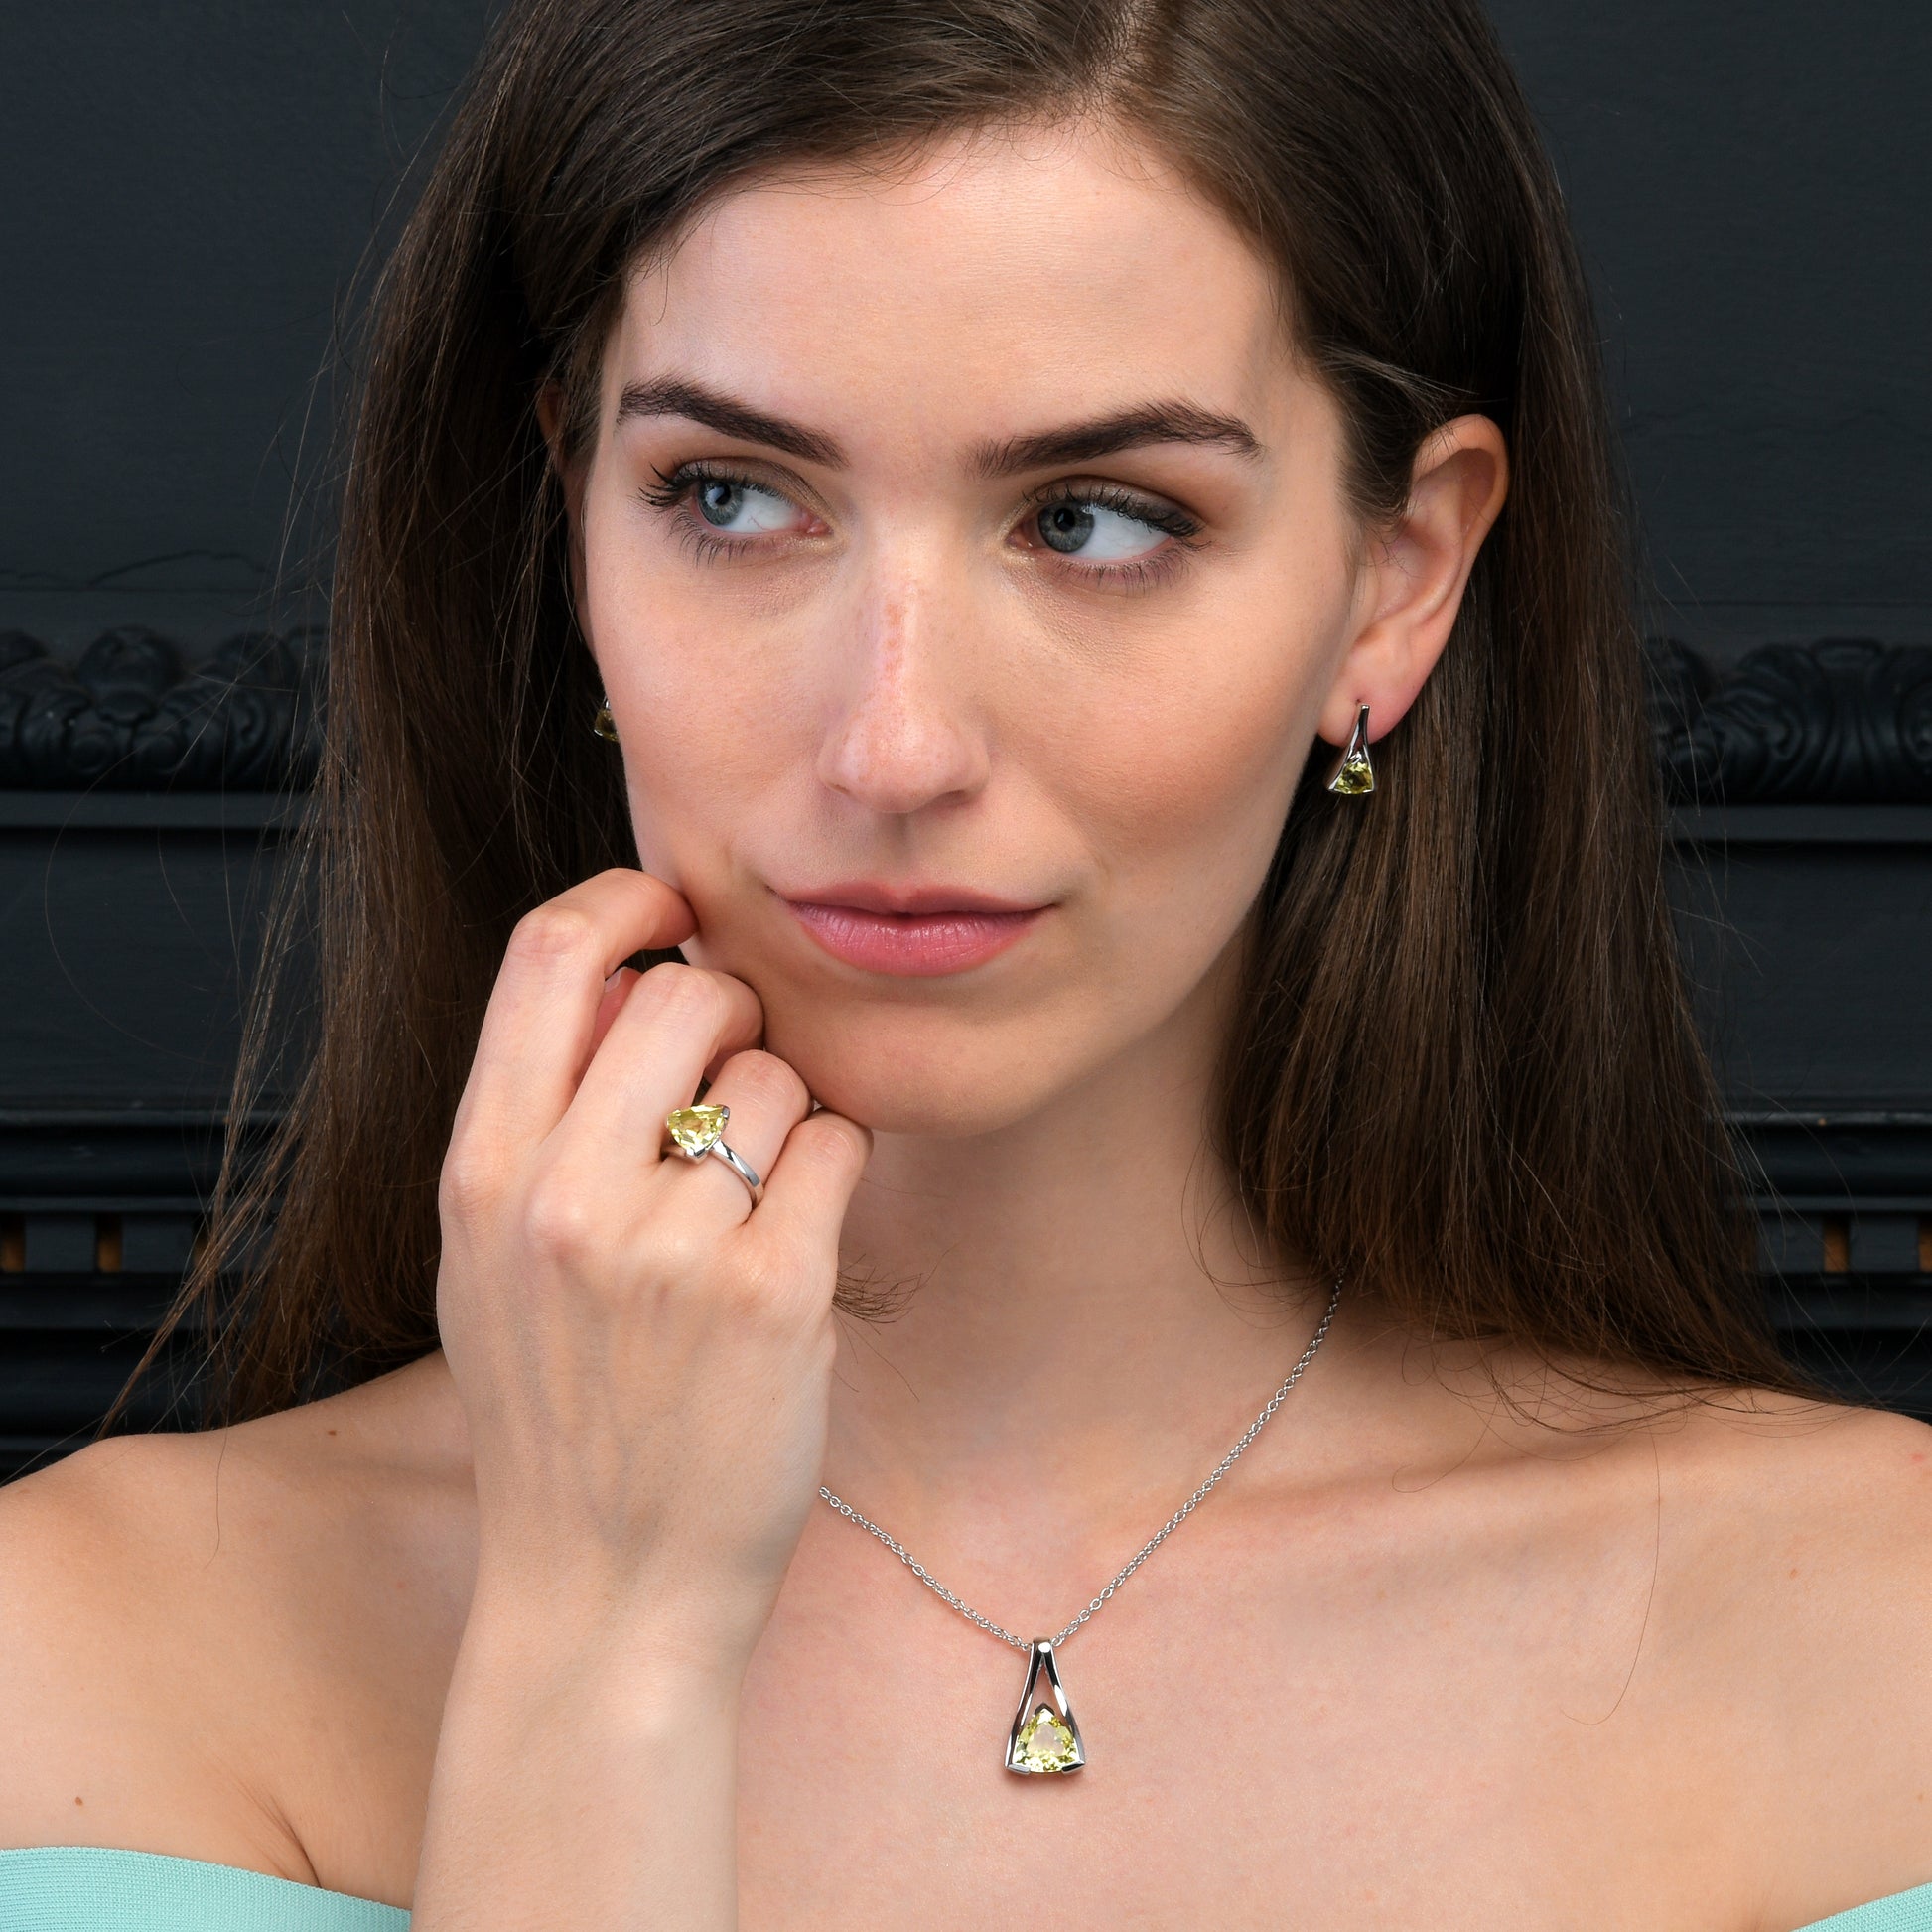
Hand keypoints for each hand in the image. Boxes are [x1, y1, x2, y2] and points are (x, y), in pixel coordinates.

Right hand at [434, 868, 870, 1680]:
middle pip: (685, 991)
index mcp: (481, 1172)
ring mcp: (670, 1245)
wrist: (605, 1589)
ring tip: (752, 1202)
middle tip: (735, 1079)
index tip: (674, 913)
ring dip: (785, 1116)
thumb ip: (537, 1121)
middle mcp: (564, 1195)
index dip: (626, 901)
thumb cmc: (558, 1413)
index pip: (548, 954)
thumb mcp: (487, 1263)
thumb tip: (635, 977)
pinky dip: (834, 1172)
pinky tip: (800, 1236)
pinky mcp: (772, 1292)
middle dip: (732, 1014)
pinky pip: (835, 1146)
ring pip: (775, 1074)